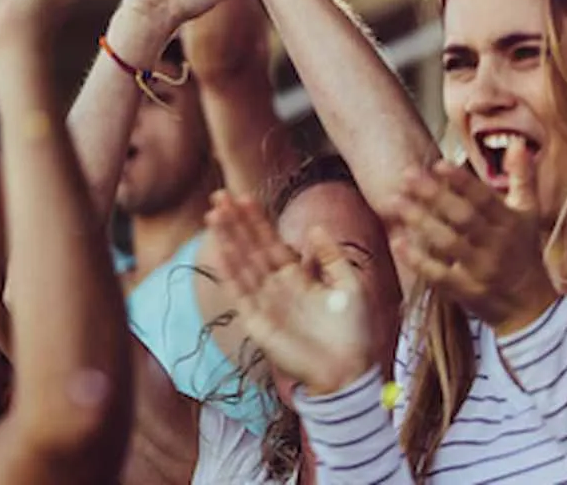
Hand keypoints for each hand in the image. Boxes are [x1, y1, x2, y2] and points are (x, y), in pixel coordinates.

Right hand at [205, 190, 376, 395]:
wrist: (347, 370)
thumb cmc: (353, 331)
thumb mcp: (349, 286)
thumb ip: (331, 258)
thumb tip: (315, 227)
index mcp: (296, 276)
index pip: (270, 242)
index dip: (257, 220)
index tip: (243, 197)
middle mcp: (275, 285)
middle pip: (250, 247)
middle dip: (234, 222)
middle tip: (219, 195)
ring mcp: (264, 302)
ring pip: (240, 264)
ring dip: (226, 239)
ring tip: (213, 214)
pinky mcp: (257, 322)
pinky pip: (240, 292)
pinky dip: (229, 271)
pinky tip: (220, 250)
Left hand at [392, 146, 556, 335]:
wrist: (531, 308)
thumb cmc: (523, 252)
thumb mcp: (528, 215)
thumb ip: (522, 179)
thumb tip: (517, 143)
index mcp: (512, 224)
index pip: (485, 199)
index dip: (461, 181)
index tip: (437, 164)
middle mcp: (498, 246)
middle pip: (463, 217)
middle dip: (434, 195)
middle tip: (406, 176)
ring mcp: (482, 270)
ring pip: (448, 243)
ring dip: (420, 221)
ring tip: (395, 202)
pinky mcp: (467, 292)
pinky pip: (439, 274)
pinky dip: (418, 259)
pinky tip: (398, 241)